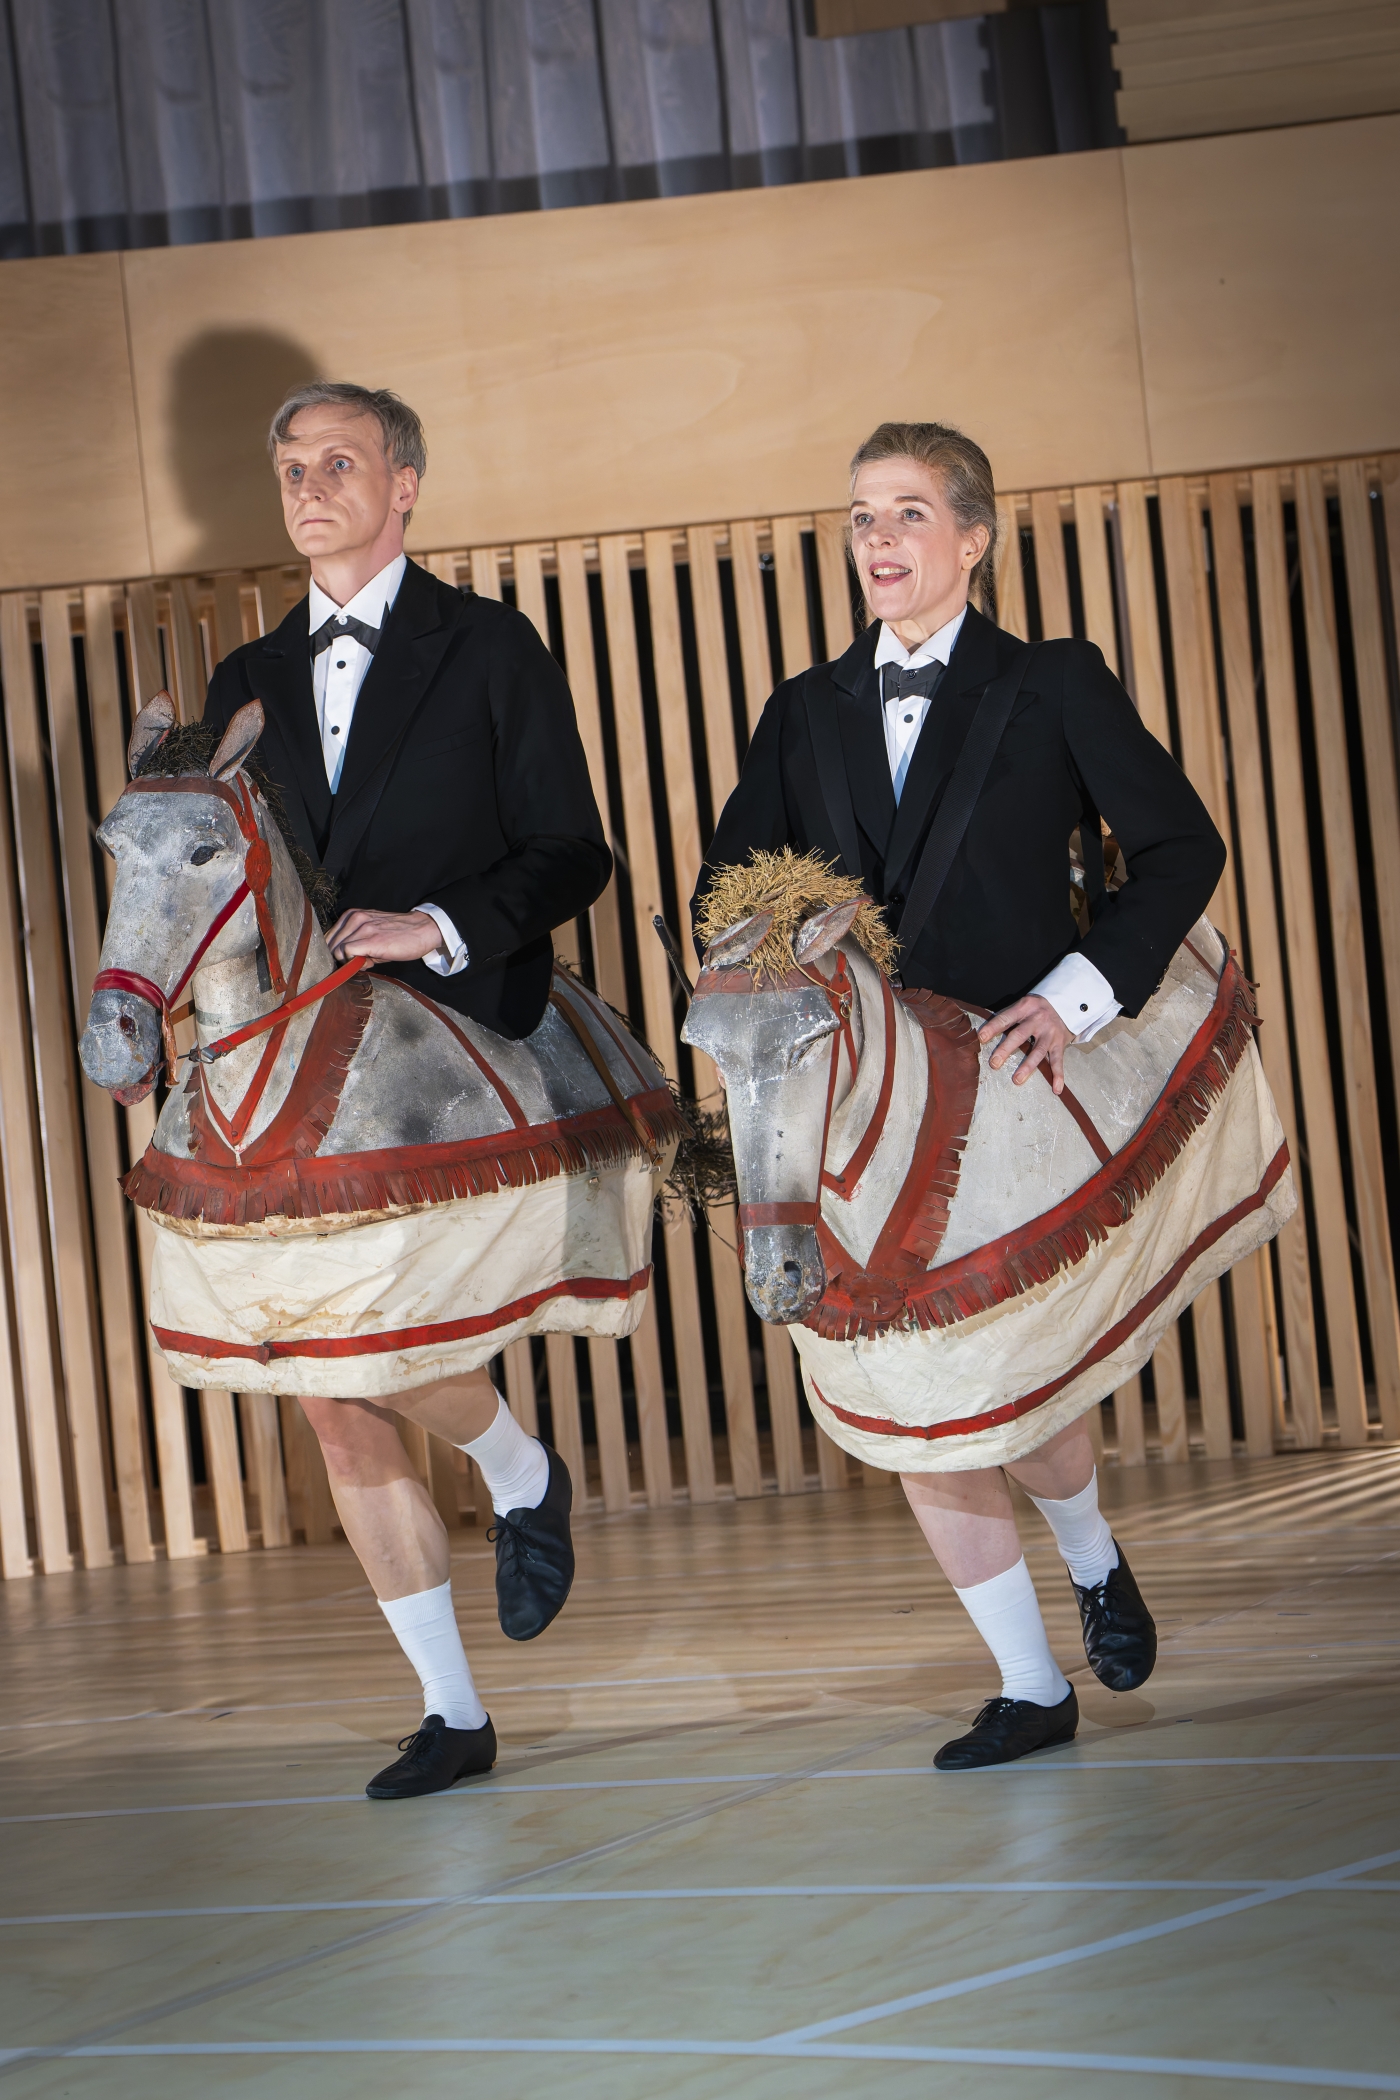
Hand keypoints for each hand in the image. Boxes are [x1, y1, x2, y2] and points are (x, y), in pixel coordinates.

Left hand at [325, 908, 443, 963]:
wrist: (423, 930)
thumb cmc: (400, 934)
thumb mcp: (374, 933)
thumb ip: (356, 943)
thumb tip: (345, 961)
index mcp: (353, 915)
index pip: (329, 936)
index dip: (334, 952)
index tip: (344, 960)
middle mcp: (355, 918)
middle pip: (329, 944)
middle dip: (339, 958)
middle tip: (357, 963)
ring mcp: (362, 928)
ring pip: (336, 949)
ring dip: (347, 961)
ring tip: (366, 961)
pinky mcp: (371, 940)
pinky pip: (347, 953)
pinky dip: (352, 962)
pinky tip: (367, 962)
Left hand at [978, 994, 1073, 1093]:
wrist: (1066, 1003)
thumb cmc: (1036, 1007)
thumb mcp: (1023, 1004)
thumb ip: (1008, 1016)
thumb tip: (984, 1033)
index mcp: (1024, 1008)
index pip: (1006, 1018)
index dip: (993, 1027)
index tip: (981, 1038)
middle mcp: (1037, 1020)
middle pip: (1019, 1035)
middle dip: (1006, 1050)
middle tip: (994, 1063)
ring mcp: (1050, 1033)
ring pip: (1038, 1051)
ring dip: (1027, 1067)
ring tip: (1016, 1080)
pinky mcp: (1060, 1043)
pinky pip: (1058, 1060)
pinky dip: (1058, 1075)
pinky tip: (1056, 1089)